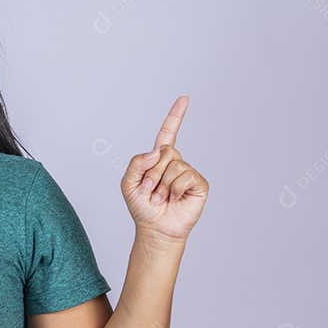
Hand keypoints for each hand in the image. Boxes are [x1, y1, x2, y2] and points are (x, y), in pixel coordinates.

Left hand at [122, 95, 208, 243]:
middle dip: (152, 172)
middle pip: (165, 151)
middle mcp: (175, 163)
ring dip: (161, 184)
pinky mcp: (199, 184)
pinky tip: (174, 199)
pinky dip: (174, 189)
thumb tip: (158, 152)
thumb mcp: (128, 183)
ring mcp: (188, 173)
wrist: (154, 228)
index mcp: (158, 160)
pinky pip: (185, 176)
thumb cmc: (142, 207)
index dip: (175, 116)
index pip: (167, 134)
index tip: (184, 98)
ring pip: (174, 165)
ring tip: (160, 198)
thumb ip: (136, 163)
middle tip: (149, 190)